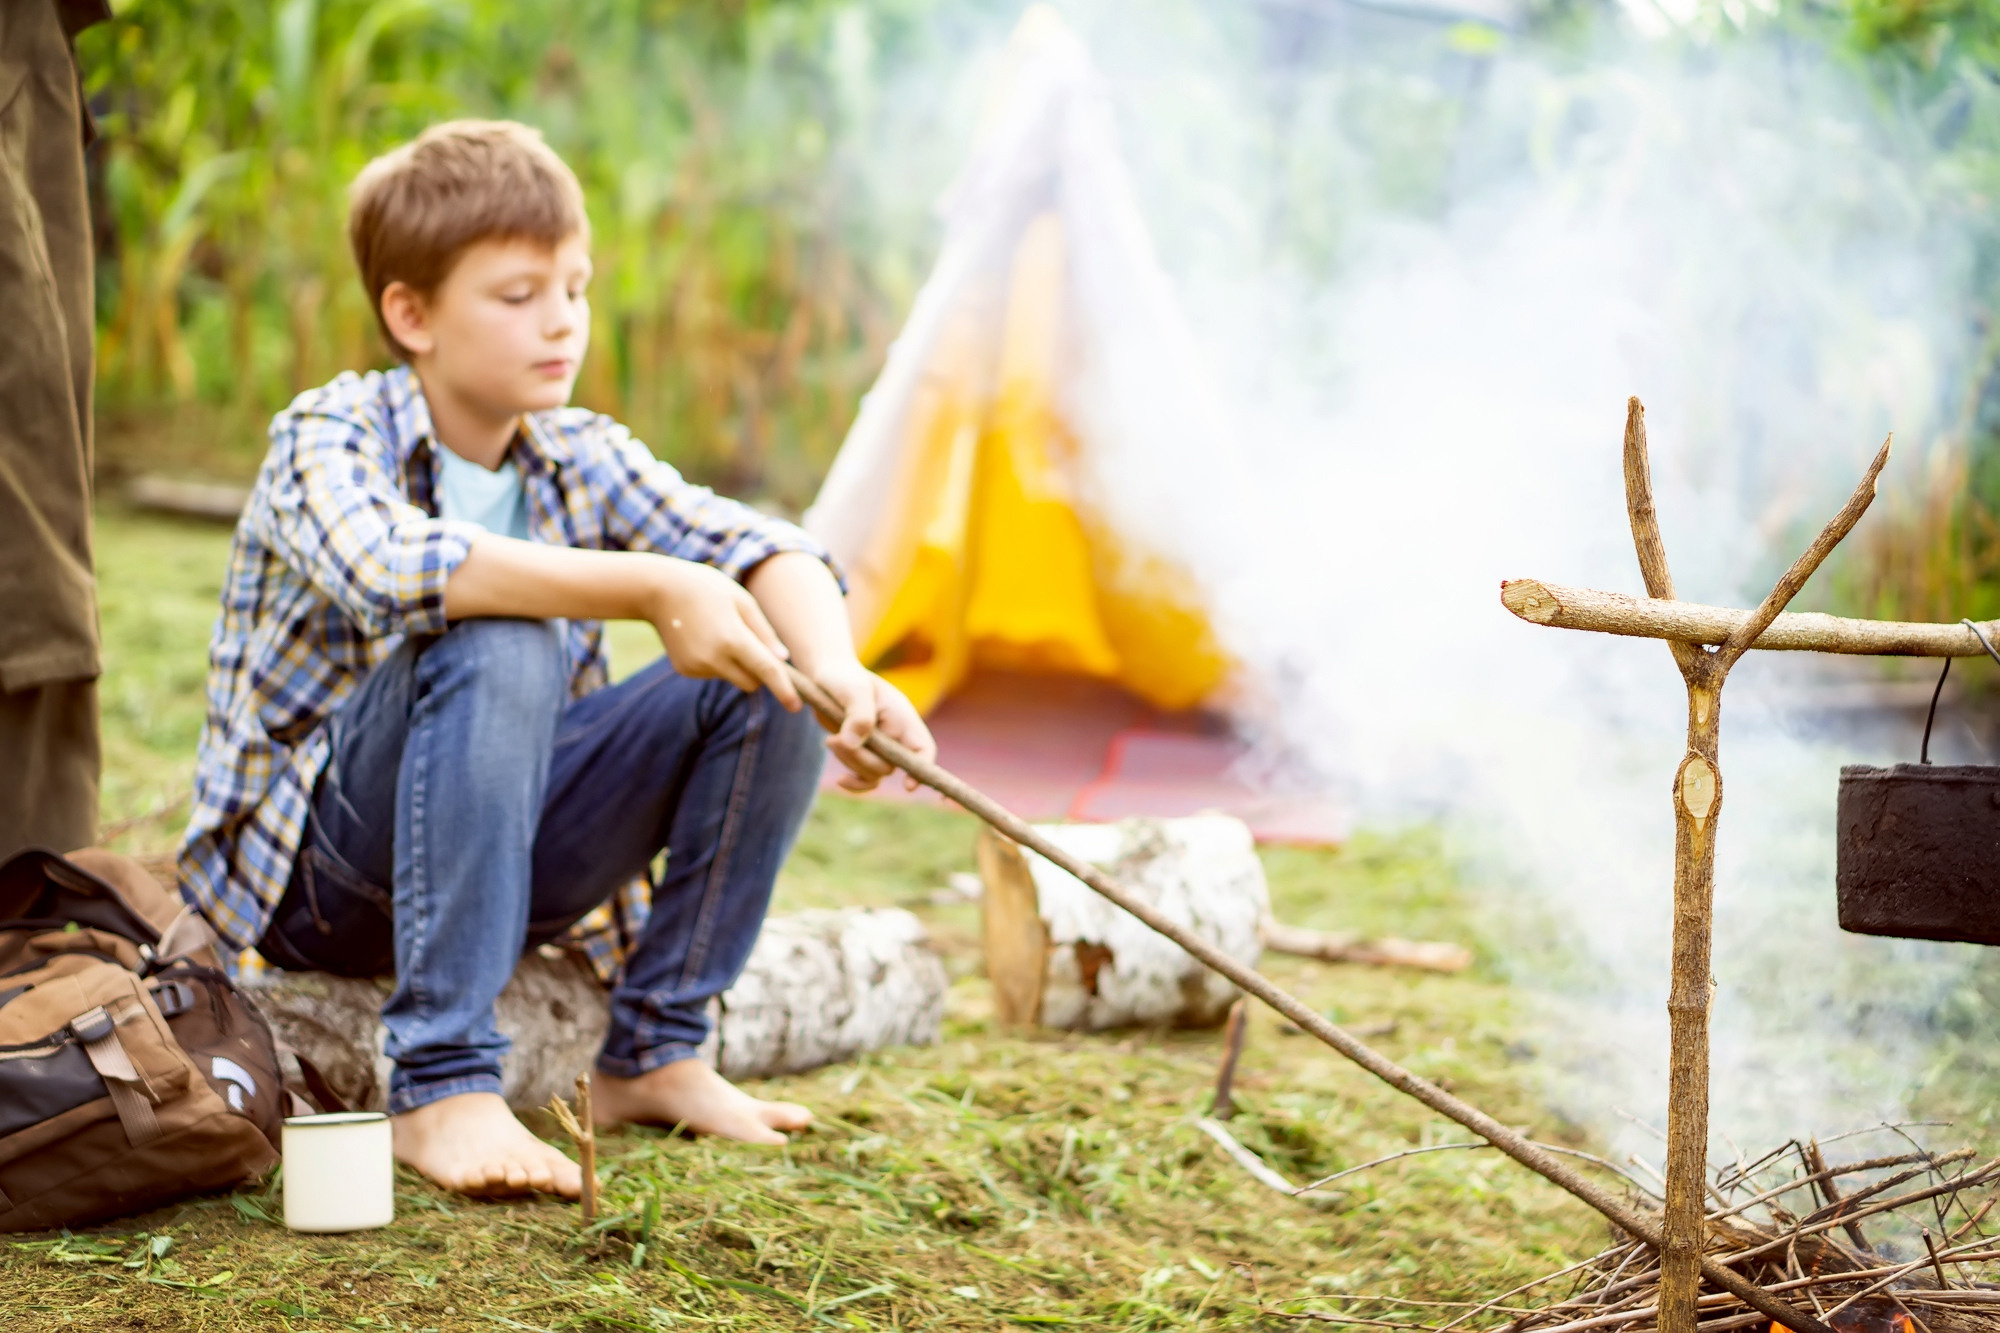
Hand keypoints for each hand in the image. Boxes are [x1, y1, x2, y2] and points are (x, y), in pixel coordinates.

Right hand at [646, 560, 800, 709]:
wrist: (658, 590)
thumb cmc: (707, 589)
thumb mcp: (742, 601)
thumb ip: (764, 632)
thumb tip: (782, 659)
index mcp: (733, 638)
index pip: (766, 671)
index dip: (784, 690)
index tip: (796, 707)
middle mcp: (714, 658)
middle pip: (751, 683)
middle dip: (759, 673)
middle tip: (753, 647)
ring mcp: (697, 667)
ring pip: (732, 677)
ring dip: (735, 664)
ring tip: (718, 631)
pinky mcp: (686, 670)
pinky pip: (713, 673)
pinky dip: (716, 661)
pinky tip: (703, 638)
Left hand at [807, 658, 935, 792]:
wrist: (828, 677)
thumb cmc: (845, 677)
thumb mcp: (853, 691)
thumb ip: (858, 716)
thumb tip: (853, 743)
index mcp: (902, 718)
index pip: (923, 748)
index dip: (921, 768)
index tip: (908, 786)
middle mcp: (896, 735)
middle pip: (891, 765)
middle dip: (862, 759)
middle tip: (835, 740)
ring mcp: (881, 746)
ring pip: (874, 773)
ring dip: (851, 762)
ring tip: (830, 740)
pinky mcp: (864, 753)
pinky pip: (866, 778)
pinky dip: (854, 783)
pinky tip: (840, 780)